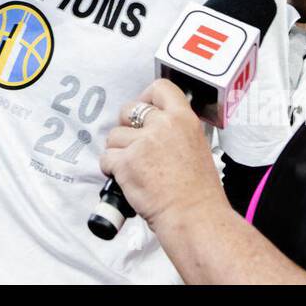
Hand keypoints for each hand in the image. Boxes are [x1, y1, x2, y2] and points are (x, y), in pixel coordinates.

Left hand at [99, 79, 224, 230]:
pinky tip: (125, 179)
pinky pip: (106, 158)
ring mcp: (142, 143)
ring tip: (134, 169)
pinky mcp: (126, 162)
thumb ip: (175, 130)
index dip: (146, 98)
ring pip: (114, 136)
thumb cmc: (198, 191)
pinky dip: (111, 169)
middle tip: (134, 145)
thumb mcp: (196, 146)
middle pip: (129, 109)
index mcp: (184, 119)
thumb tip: (155, 124)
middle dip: (126, 127)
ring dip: (118, 152)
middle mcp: (163, 125)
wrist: (195, 217)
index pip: (160, 88)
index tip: (143, 110)